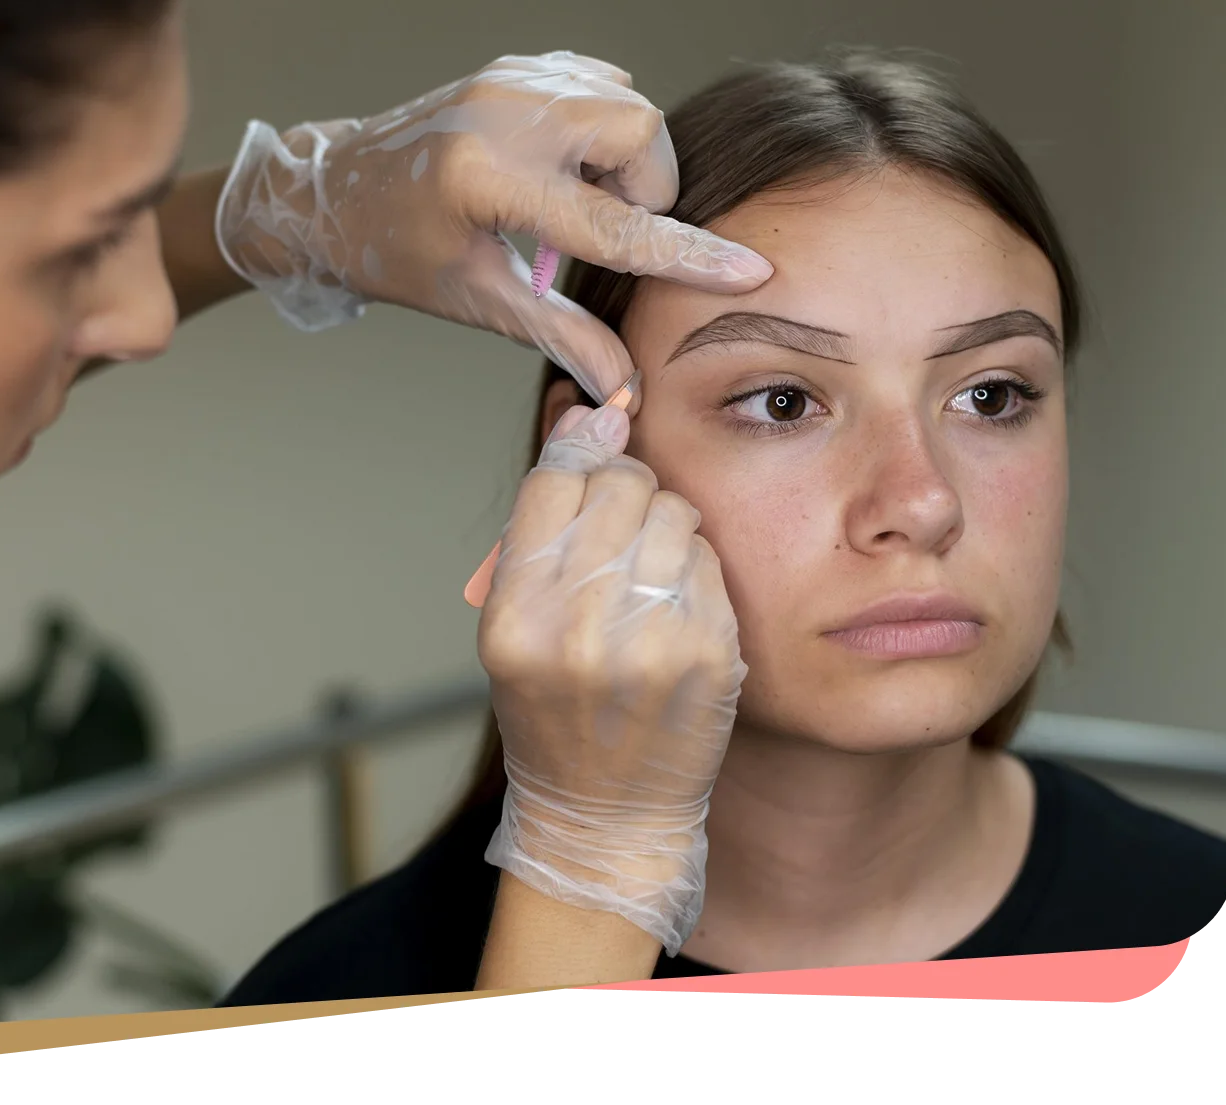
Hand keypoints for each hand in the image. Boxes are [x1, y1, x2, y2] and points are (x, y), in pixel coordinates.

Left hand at [213, 52, 772, 407]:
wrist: (334, 191)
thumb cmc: (396, 254)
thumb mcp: (478, 301)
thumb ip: (561, 337)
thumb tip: (625, 391)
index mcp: (491, 181)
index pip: (615, 224)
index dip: (687, 256)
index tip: (747, 271)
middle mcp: (504, 113)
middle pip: (639, 133)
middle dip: (644, 187)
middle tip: (599, 229)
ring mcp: (512, 77)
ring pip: (628, 104)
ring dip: (622, 160)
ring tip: (573, 200)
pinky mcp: (518, 65)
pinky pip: (603, 85)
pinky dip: (602, 130)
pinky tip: (564, 167)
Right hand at [476, 401, 746, 954]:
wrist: (605, 814)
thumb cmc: (554, 713)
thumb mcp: (514, 623)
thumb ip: (541, 522)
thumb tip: (579, 412)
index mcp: (515, 617)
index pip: (555, 480)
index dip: (580, 456)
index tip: (595, 453)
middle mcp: (577, 628)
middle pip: (620, 487)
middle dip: (626, 491)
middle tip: (623, 527)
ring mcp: (650, 643)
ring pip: (675, 512)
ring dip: (667, 526)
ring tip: (649, 572)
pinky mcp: (709, 655)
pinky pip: (711, 561)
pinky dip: (698, 568)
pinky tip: (678, 604)